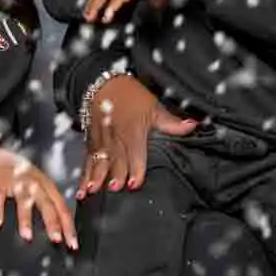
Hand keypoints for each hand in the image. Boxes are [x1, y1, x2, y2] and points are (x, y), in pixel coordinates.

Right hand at [0, 142, 75, 247]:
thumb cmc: (17, 174)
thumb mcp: (36, 183)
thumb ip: (47, 200)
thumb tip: (60, 225)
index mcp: (46, 185)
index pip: (61, 207)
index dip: (68, 225)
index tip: (72, 242)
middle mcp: (34, 183)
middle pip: (47, 204)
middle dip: (52, 222)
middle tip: (56, 240)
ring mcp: (17, 182)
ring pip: (24, 201)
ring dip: (25, 218)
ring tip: (27, 236)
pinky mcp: (0, 183)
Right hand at [77, 75, 200, 198]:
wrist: (102, 83)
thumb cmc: (129, 95)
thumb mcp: (153, 106)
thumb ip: (171, 122)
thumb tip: (193, 126)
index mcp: (132, 131)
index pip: (135, 152)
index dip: (135, 167)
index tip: (134, 183)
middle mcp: (115, 138)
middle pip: (115, 159)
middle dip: (115, 174)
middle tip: (115, 188)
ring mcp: (101, 142)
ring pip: (98, 162)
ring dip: (96, 177)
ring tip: (93, 191)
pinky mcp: (91, 144)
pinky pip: (87, 162)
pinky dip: (84, 176)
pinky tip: (82, 191)